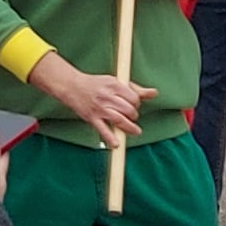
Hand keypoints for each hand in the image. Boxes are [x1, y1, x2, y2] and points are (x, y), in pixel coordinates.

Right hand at [32, 55, 152, 140]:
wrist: (71, 85)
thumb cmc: (96, 84)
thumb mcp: (115, 82)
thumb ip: (135, 89)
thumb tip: (154, 93)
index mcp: (114, 85)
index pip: (133, 98)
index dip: (136, 103)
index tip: (133, 106)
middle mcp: (107, 96)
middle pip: (128, 109)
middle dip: (133, 115)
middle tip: (131, 116)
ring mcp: (99, 108)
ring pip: (119, 120)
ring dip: (129, 127)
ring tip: (135, 131)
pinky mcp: (91, 117)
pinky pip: (102, 129)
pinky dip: (110, 138)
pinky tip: (116, 144)